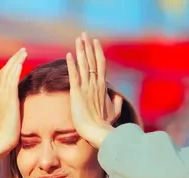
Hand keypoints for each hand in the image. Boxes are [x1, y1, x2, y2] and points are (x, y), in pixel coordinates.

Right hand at [0, 48, 26, 165]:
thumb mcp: (8, 121)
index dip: (10, 68)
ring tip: (23, 52)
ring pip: (8, 73)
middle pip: (4, 72)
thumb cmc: (6, 136)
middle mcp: (0, 95)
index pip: (3, 79)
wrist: (1, 143)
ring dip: (15, 61)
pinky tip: (21, 62)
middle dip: (13, 60)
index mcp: (0, 99)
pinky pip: (12, 81)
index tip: (18, 60)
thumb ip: (9, 113)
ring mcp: (3, 97)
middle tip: (22, 51)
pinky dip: (15, 69)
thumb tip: (13, 112)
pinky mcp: (9, 100)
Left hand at [66, 33, 115, 148]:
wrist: (97, 133)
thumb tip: (118, 97)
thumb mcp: (113, 113)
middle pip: (92, 60)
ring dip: (81, 51)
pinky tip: (69, 55)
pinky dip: (72, 65)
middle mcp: (95, 84)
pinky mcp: (77, 94)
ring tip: (78, 38)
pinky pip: (74, 76)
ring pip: (84, 65)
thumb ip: (116, 104)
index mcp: (102, 87)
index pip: (100, 65)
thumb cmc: (104, 126)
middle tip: (84, 34)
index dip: (97, 52)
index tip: (94, 41)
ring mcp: (87, 88)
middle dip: (88, 46)